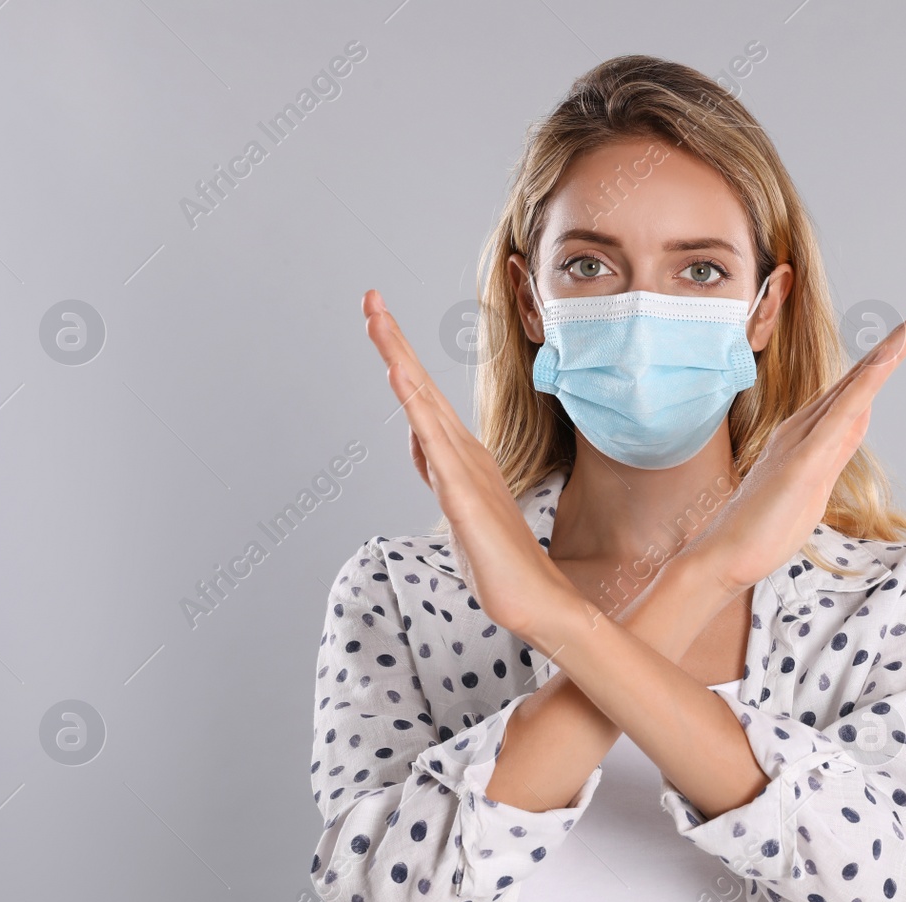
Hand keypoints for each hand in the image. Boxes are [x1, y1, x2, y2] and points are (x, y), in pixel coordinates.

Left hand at [361, 289, 579, 642]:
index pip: (421, 400)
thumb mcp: (457, 510)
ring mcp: (463, 473)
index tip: (378, 318)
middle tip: (369, 298)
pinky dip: (416, 410)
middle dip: (394, 341)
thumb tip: (418, 438)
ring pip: (424, 406)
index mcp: (459, 457)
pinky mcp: (464, 497)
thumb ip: (438, 471)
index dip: (400, 358)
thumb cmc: (499, 562)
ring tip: (378, 322)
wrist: (536, 600)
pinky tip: (400, 382)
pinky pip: (434, 446)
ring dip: (399, 361)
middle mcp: (462, 455)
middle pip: (419, 389)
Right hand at [683, 299, 905, 593]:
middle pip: (861, 377)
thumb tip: (856, 423)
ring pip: (856, 386)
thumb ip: (834, 451)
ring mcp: (802, 439)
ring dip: (890, 352)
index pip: (855, 391)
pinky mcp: (803, 460)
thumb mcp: (812, 486)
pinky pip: (841, 415)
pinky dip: (866, 385)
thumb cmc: (762, 528)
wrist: (724, 554)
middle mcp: (803, 425)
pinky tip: (888, 363)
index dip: (884, 361)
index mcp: (806, 433)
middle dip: (899, 342)